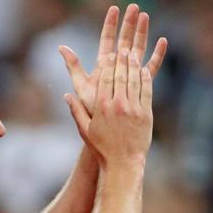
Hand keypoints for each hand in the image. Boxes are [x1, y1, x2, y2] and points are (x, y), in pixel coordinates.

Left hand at [59, 4, 167, 115]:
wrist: (104, 129)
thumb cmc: (91, 109)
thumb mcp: (80, 86)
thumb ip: (73, 67)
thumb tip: (61, 47)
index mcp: (103, 66)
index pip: (107, 40)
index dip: (110, 25)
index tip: (114, 9)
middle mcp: (117, 68)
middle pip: (124, 41)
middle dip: (129, 24)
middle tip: (135, 7)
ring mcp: (130, 76)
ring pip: (138, 50)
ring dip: (142, 33)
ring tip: (146, 17)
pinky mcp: (141, 85)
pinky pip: (150, 67)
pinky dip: (156, 54)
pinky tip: (162, 41)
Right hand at [64, 42, 153, 166]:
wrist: (123, 164)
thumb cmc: (102, 149)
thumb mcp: (85, 131)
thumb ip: (76, 111)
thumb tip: (66, 96)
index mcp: (102, 107)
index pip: (105, 79)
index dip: (109, 64)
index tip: (110, 54)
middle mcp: (118, 105)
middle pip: (120, 76)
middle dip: (121, 60)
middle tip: (123, 49)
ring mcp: (133, 109)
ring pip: (134, 81)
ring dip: (133, 65)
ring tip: (133, 54)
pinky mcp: (146, 114)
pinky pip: (146, 91)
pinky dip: (145, 79)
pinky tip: (144, 70)